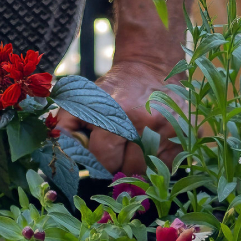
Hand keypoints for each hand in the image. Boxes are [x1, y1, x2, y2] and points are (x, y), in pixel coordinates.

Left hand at [55, 59, 177, 173]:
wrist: (153, 68)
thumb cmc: (114, 89)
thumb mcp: (84, 99)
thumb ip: (64, 126)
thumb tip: (56, 156)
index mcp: (118, 112)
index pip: (103, 160)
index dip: (97, 159)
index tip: (99, 149)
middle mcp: (146, 122)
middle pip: (125, 170)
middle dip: (117, 165)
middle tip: (116, 147)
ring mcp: (169, 130)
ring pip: (146, 172)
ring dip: (136, 166)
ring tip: (133, 146)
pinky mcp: (184, 135)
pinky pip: (165, 168)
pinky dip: (154, 163)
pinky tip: (150, 146)